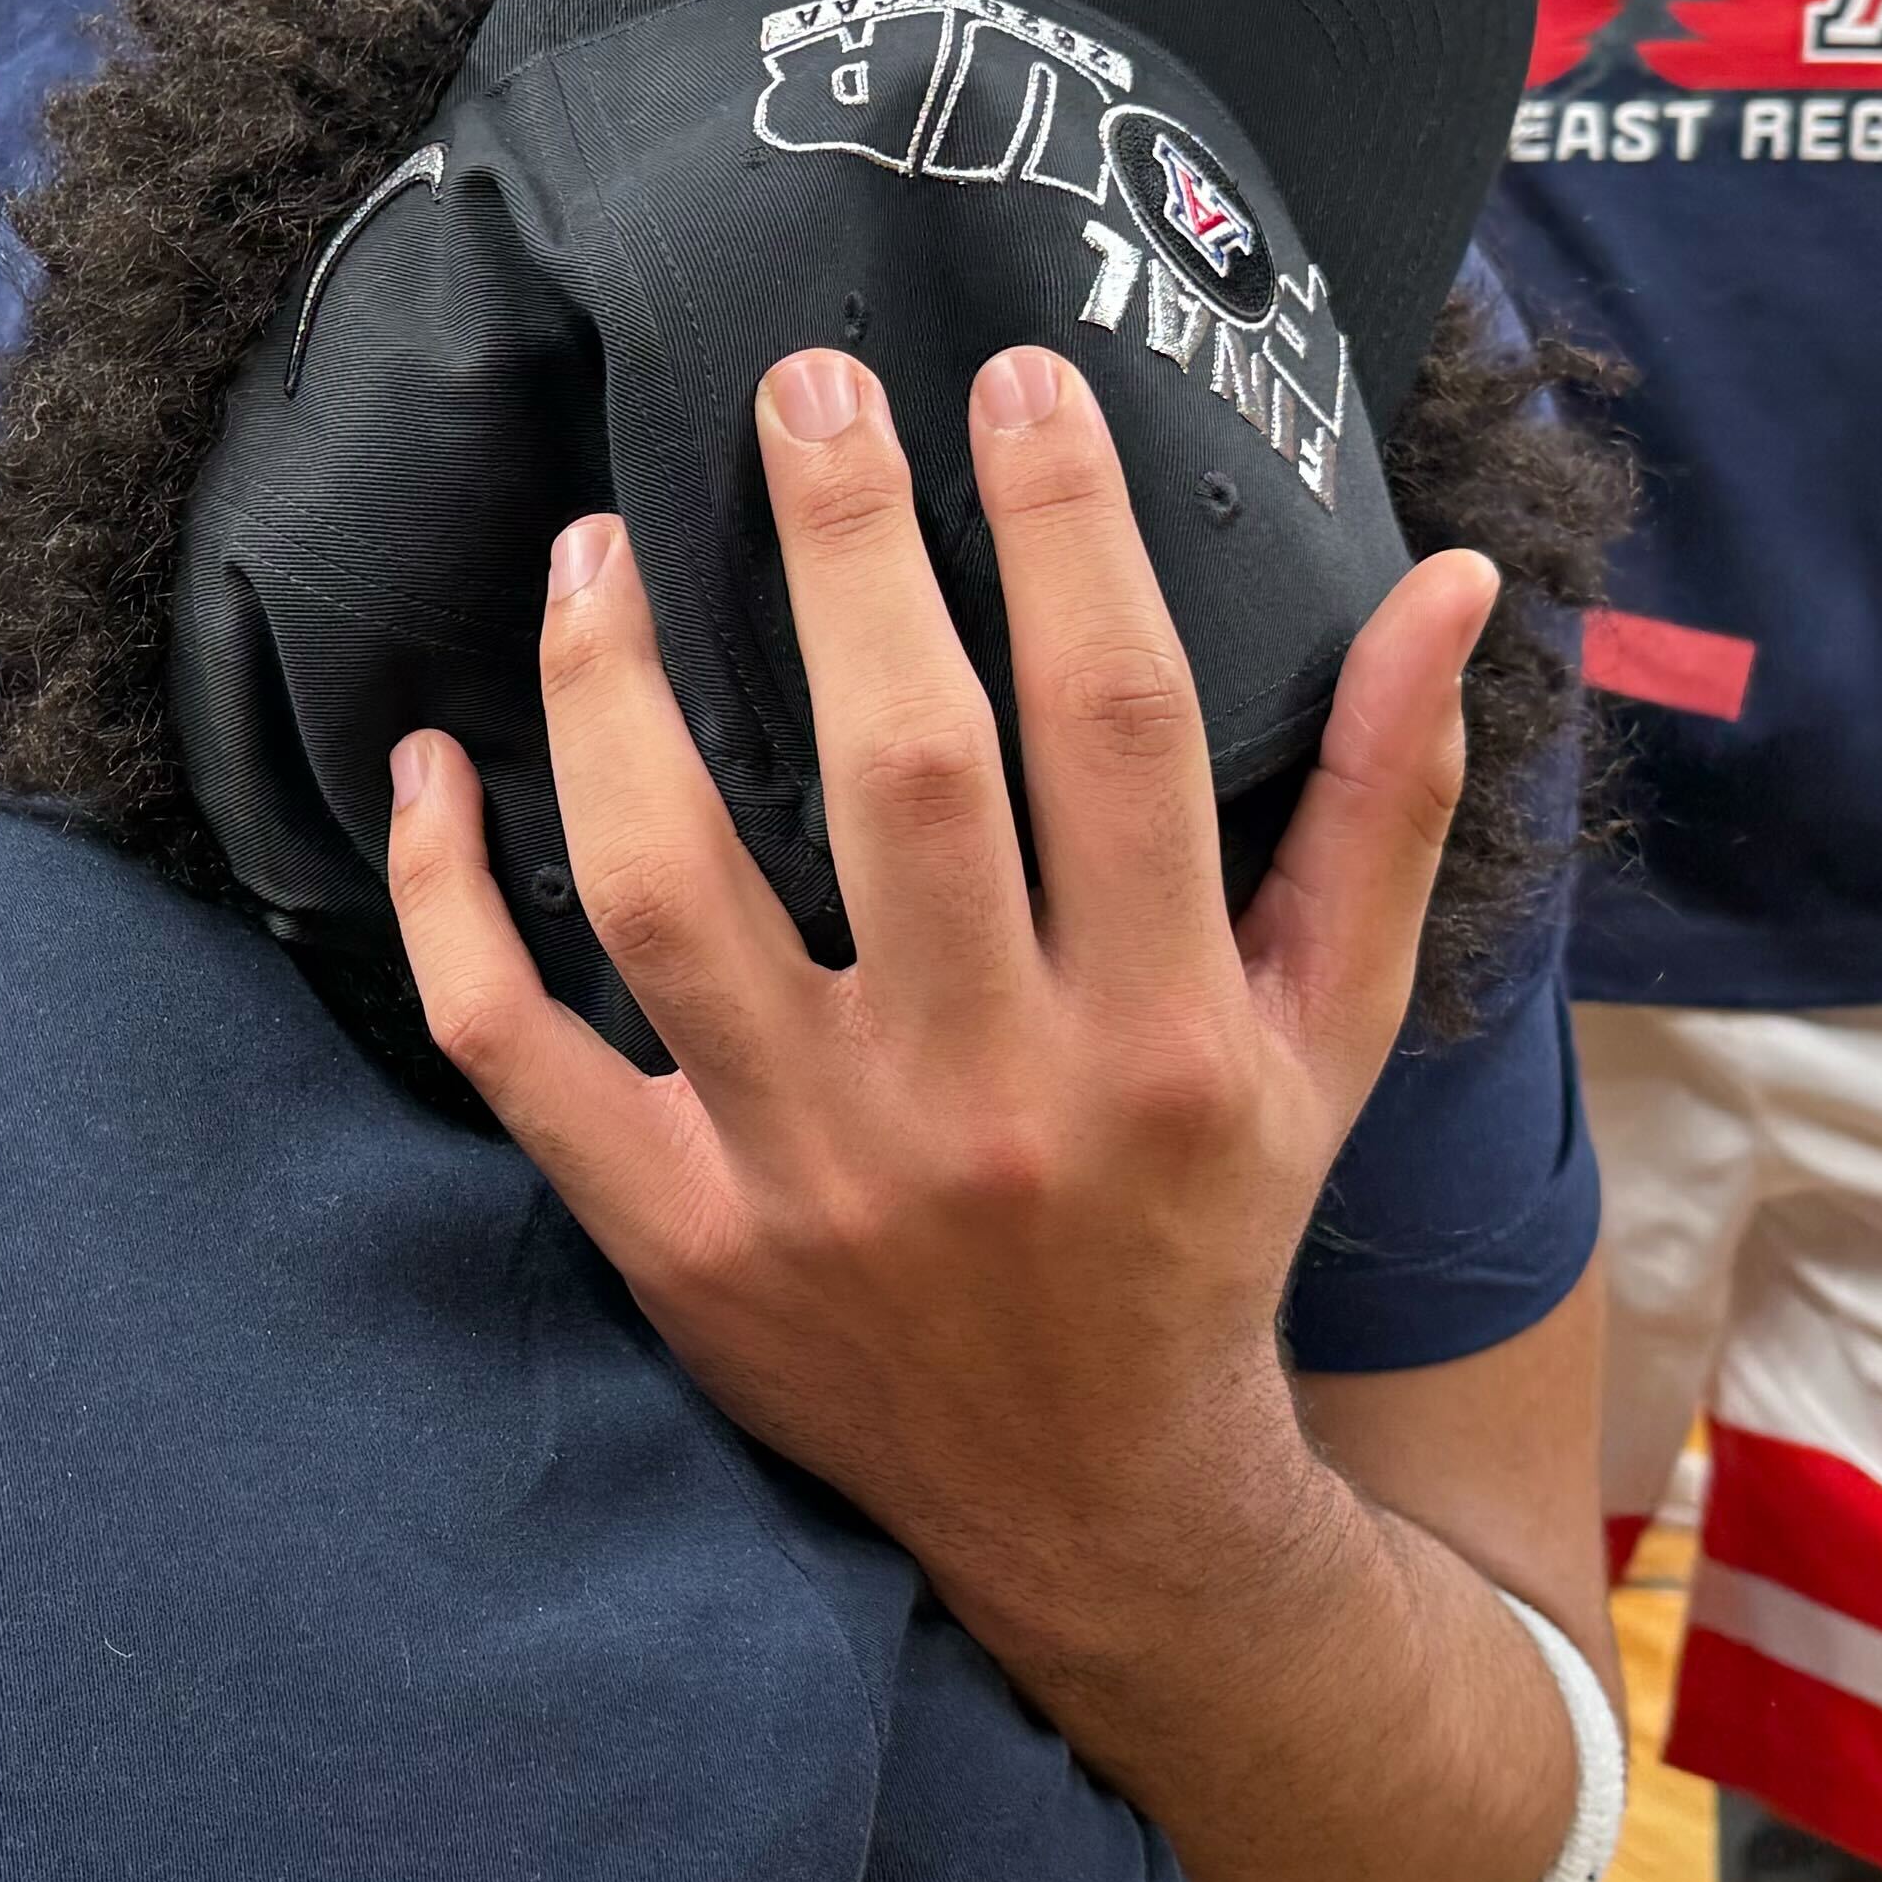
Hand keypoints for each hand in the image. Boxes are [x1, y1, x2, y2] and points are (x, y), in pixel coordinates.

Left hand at [386, 342, 1495, 1556]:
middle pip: (897, 770)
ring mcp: (809, 1169)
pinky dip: (447, 897)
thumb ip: (1386, 800)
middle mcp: (988, 1095)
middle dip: (843, 549)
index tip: (1010, 374)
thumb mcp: (1335, 1030)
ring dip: (610, 693)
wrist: (1099, 1507)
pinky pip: (513, 1040)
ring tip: (593, 543)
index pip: (1116, 721)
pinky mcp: (669, 1231)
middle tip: (797, 387)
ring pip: (667, 884)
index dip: (1064, 526)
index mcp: (1167, 1032)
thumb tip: (1447, 579)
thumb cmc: (1210, 1222)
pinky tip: (435, 760)